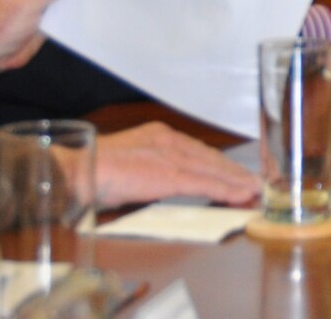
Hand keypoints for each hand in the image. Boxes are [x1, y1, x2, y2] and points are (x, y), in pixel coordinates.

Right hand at [94, 122, 259, 207]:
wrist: (76, 170)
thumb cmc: (94, 172)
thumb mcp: (129, 165)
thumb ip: (150, 171)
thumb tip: (163, 185)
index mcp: (158, 135)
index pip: (198, 151)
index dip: (220, 165)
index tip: (236, 174)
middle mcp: (168, 140)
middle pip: (210, 158)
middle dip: (234, 172)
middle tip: (254, 183)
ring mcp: (169, 156)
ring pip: (212, 170)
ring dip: (236, 182)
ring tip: (254, 191)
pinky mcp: (167, 174)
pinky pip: (204, 183)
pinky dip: (225, 190)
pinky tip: (240, 195)